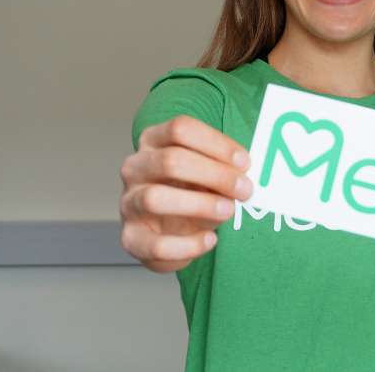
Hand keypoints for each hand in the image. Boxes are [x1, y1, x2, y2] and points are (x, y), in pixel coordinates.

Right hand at [119, 115, 252, 272]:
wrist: (170, 228)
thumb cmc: (193, 189)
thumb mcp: (208, 171)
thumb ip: (223, 167)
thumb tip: (244, 172)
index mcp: (153, 141)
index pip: (180, 129)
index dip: (216, 144)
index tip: (245, 162)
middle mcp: (135, 168)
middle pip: (170, 161)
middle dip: (215, 175)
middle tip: (244, 189)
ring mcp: (129, 202)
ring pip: (155, 198)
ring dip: (199, 205)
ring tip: (228, 211)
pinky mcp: (131, 238)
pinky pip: (155, 244)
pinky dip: (187, 245)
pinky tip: (210, 240)